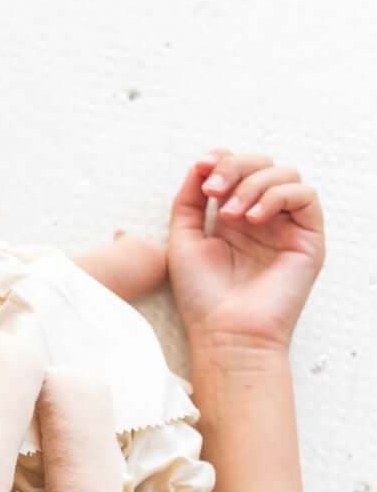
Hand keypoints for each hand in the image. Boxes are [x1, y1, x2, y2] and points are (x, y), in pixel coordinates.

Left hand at [167, 148, 325, 350]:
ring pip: (285, 174)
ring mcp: (286, 227)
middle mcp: (262, 218)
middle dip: (235, 168)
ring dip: (253, 185)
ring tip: (231, 216)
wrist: (225, 333)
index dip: (223, 158)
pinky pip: (305, 196)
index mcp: (234, 217)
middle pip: (262, 164)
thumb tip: (201, 164)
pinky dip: (277, 197)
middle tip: (213, 192)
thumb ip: (187, 200)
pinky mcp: (309, 239)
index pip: (238, 167)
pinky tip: (254, 220)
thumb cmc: (202, 296)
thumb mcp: (183, 239)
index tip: (202, 167)